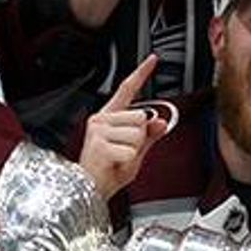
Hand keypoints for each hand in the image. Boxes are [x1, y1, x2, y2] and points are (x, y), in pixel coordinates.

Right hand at [78, 55, 167, 197]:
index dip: (141, 73)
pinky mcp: (99, 145)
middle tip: (123, 152)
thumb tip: (162, 123)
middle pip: (141, 117)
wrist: (88, 191)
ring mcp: (99, 131)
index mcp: (109, 117)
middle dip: (140, 138)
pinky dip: (128, 162)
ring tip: (118, 158)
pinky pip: (131, 151)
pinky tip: (114, 164)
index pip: (128, 89)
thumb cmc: (107, 172)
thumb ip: (148, 136)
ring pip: (138, 134)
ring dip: (134, 151)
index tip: (154, 59)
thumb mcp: (135, 152)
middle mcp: (101, 119)